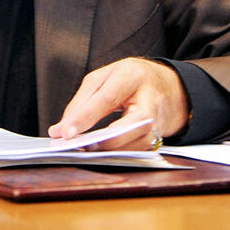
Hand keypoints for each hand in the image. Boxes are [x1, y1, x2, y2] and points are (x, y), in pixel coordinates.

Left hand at [47, 58, 186, 150]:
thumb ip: (81, 101)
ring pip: (136, 142)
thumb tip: (60, 129)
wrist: (168, 86)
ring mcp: (157, 120)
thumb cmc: (132, 79)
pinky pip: (137, 150)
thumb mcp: (104, 77)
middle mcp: (150, 98)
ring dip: (110, 150)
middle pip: (129, 125)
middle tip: (79, 146)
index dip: (85, 117)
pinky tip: (103, 152)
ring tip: (87, 149)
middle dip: (103, 140)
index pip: (107, 99)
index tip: (64, 133)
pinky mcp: (158, 136)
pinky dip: (119, 153)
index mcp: (132, 75)